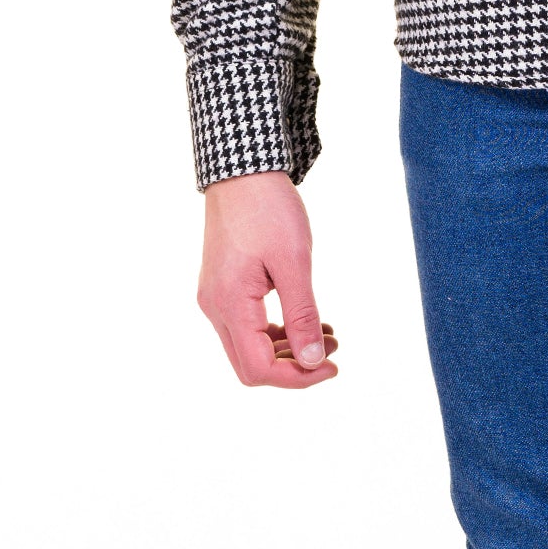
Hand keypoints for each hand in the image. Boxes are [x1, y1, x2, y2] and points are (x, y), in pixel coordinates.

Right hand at [198, 170, 340, 388]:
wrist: (243, 171)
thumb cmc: (269, 209)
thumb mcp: (294, 261)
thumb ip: (302, 314)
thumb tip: (311, 362)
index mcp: (229, 304)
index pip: (259, 369)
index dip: (297, 377)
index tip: (332, 366)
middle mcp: (215, 307)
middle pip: (250, 366)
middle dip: (293, 367)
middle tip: (331, 353)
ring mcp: (215, 297)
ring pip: (249, 347)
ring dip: (287, 349)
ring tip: (326, 334)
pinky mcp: (223, 286)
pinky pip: (247, 325)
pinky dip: (276, 329)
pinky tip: (306, 319)